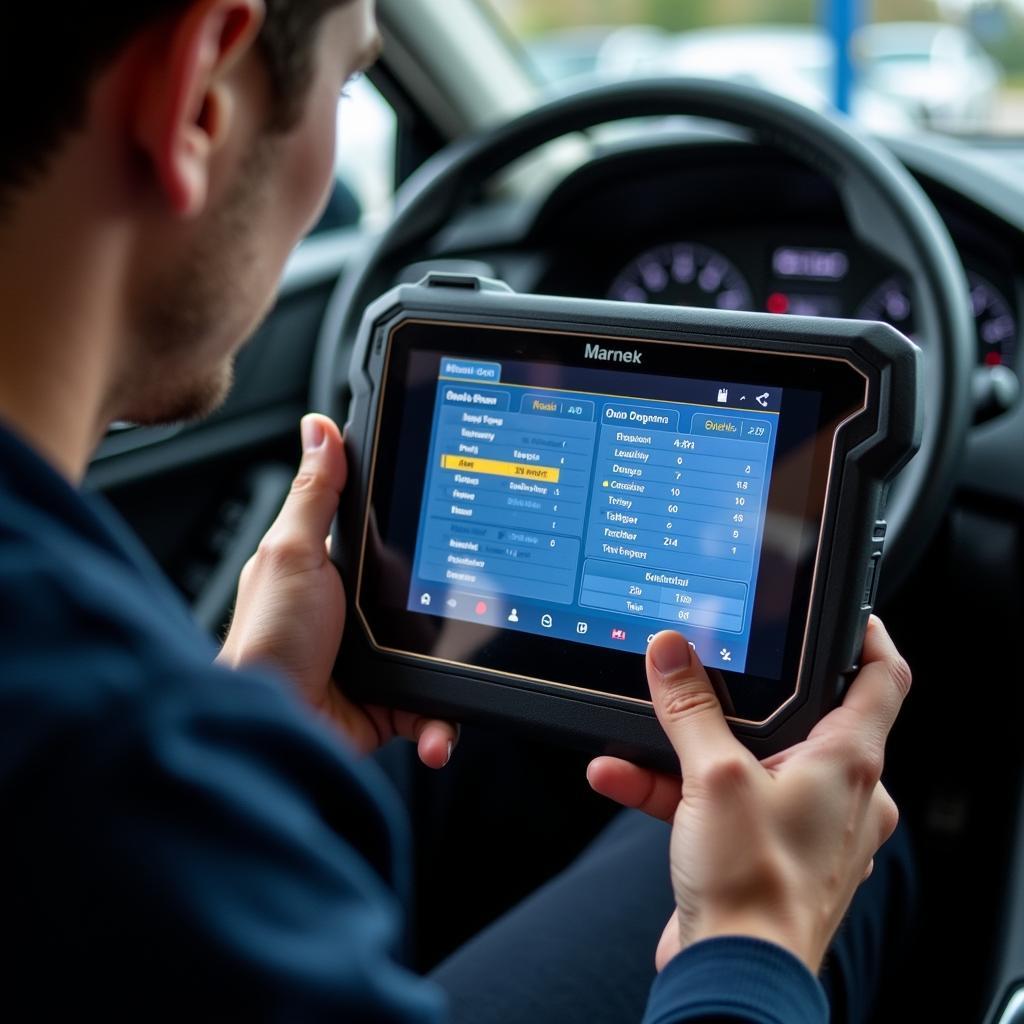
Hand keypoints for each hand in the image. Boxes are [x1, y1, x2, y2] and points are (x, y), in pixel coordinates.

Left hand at [218, 414, 458, 768]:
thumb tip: (319, 426)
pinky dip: (440, 725)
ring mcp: (378, 661)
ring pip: (440, 655)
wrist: (269, 731)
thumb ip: (315, 495)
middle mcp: (360, 615)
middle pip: (427, 597)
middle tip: (463, 613)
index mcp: (335, 573)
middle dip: (451, 610)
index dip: (420, 536)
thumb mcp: (292, 554)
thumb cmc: (267, 643)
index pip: (391, 542)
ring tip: (456, 678)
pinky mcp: (390, 705)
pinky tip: (436, 734)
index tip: (455, 531)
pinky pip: (433, 709)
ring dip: (455, 671)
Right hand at [587, 618, 909, 973]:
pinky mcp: (761, 850)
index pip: (881, 679)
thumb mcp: (713, 777)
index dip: (865, 635)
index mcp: (849, 765)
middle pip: (798, 715)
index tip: (840, 611)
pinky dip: (673, 786)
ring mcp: (799, 823)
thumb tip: (672, 652)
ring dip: (687, 745)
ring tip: (641, 726)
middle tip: (712, 663)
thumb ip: (689, 708)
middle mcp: (836, 793)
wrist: (732, 973)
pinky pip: (717, 799)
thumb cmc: (755, 888)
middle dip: (740, 693)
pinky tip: (619, 775)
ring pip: (746, 759)